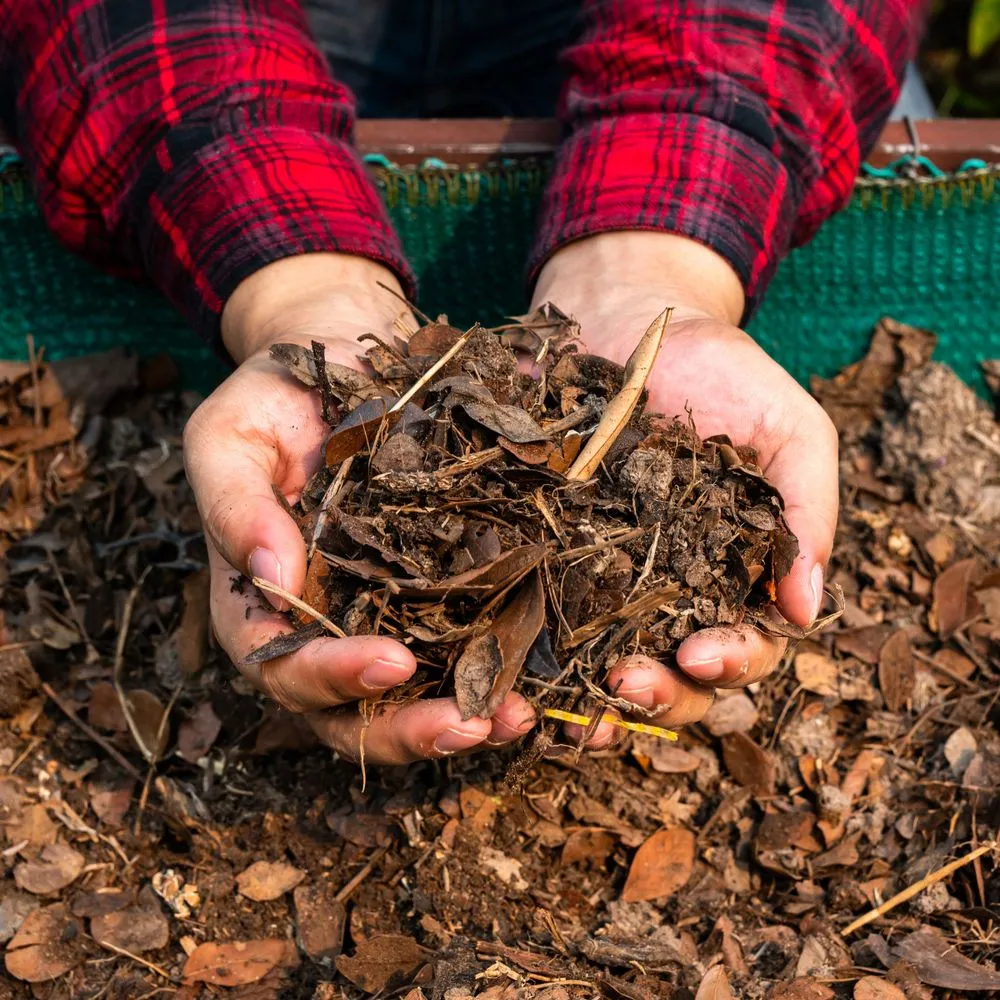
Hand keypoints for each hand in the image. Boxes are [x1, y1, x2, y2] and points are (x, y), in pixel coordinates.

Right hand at [183, 254, 535, 763]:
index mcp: (263, 602)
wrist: (341, 359)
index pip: (284, 664)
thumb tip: (270, 582)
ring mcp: (383, 615)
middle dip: (408, 728)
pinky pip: (463, 645)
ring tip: (517, 717)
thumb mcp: (232, 436)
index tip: (393, 661)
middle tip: (469, 724)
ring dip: (464, 717)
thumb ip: (235, 505)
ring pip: (414, 698)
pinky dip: (497, 671)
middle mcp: (324, 625)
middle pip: (351, 712)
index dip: (332, 678)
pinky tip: (539, 677)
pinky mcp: (439, 592)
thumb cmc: (273, 398)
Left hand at [532, 232, 838, 743]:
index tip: (699, 652)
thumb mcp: (785, 426)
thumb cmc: (717, 371)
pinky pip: (537, 621)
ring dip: (590, 703)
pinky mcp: (540, 559)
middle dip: (657, 696)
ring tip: (571, 713)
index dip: (731, 662)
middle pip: (673, 676)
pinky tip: (512, 675)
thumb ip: (805, 509)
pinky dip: (528, 657)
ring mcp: (600, 581)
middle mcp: (669, 593)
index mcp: (733, 574)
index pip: (745, 644)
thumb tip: (806, 610)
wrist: (624, 319)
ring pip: (602, 667)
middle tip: (626, 686)